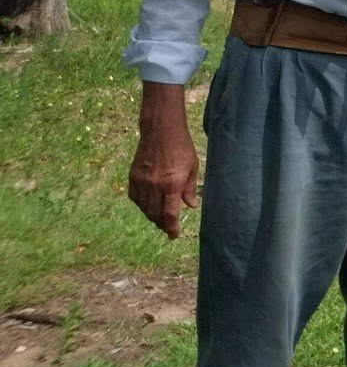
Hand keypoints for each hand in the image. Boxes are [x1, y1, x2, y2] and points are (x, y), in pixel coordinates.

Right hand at [129, 84, 200, 238]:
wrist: (161, 131)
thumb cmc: (181, 147)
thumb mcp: (192, 167)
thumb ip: (190, 188)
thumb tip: (191, 207)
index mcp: (172, 184)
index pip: (170, 214)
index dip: (171, 228)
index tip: (173, 236)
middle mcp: (155, 185)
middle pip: (155, 214)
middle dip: (162, 224)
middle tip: (167, 227)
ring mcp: (142, 182)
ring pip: (144, 208)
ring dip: (152, 216)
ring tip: (159, 218)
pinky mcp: (133, 177)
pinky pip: (135, 198)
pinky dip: (141, 205)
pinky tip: (148, 205)